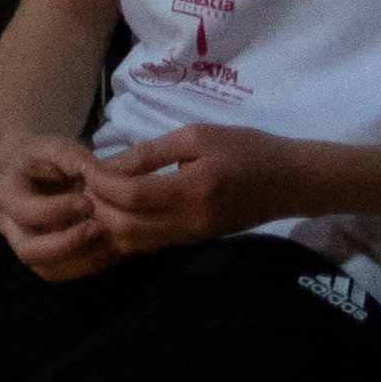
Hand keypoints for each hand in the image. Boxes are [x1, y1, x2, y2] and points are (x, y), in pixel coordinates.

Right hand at [0, 133, 114, 278]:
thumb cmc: (47, 158)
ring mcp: (24, 244)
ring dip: (80, 259)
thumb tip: (95, 174)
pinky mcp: (43, 259)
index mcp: (6, 193)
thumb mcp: (56, 146)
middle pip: (27, 250)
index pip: (23, 211)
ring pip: (46, 269)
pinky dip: (87, 266)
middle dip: (65, 244)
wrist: (39, 172)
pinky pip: (62, 274)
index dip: (55, 210)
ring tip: (109, 239)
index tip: (88, 202)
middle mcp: (9, 225)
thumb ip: (73, 156)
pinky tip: (109, 249)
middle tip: (98, 227)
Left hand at [81, 122, 302, 262]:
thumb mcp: (198, 136)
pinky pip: (147, 245)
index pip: (131, 196)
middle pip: (124, 225)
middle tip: (88, 181)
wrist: (293, 182)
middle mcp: (190, 220)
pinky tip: (118, 209)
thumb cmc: (248, 149)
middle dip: (97, 204)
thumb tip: (107, 165)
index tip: (86, 166)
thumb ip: (150, 152)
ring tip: (99, 195)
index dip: (101, 183)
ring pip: (132, 242)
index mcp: (194, 189)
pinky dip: (123, 231)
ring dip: (106, 221)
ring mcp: (192, 236)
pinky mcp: (192, 242)